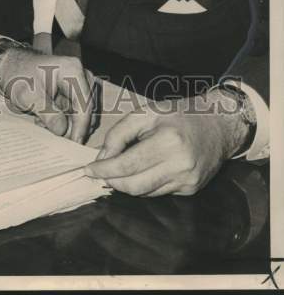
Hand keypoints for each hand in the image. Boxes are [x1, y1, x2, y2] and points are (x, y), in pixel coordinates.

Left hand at [0, 46, 97, 142]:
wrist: (11, 68)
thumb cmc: (18, 76)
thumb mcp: (28, 96)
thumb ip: (47, 113)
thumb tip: (63, 131)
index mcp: (73, 70)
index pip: (84, 104)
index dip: (81, 127)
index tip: (75, 143)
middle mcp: (81, 76)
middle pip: (85, 111)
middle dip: (69, 126)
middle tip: (47, 129)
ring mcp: (79, 85)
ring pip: (80, 115)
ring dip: (64, 124)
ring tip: (41, 120)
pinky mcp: (74, 94)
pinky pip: (74, 115)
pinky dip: (61, 121)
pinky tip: (44, 118)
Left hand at [84, 92, 250, 195]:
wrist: (218, 125)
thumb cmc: (178, 114)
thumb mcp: (145, 113)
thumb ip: (119, 134)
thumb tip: (102, 158)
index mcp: (168, 141)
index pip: (128, 165)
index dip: (104, 169)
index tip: (88, 170)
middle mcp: (180, 165)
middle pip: (134, 185)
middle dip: (111, 181)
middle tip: (99, 173)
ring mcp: (187, 181)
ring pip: (145, 193)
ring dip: (125, 185)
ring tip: (115, 173)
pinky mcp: (191, 190)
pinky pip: (158, 193)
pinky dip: (143, 186)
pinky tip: (139, 173)